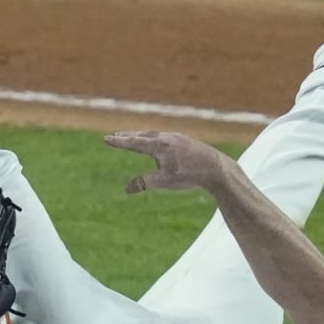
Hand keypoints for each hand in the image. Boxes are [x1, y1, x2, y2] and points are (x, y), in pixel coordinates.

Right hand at [104, 131, 236, 193]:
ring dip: (143, 136)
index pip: (134, 142)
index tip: (106, 138)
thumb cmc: (190, 175)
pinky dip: (156, 138)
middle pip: (143, 135)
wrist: (217, 168)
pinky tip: (160, 143)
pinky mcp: (187, 141)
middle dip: (128, 136)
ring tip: (135, 138)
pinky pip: (166, 137)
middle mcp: (166, 138)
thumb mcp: (164, 181)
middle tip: (116, 136)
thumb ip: (144, 183)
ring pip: (155, 135)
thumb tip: (126, 189)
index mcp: (158, 146)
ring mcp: (177, 138)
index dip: (119, 142)